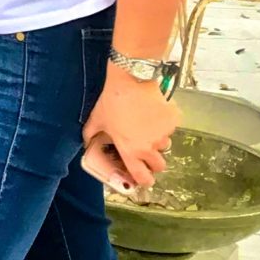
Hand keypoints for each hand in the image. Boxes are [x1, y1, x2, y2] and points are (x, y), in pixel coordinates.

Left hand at [83, 66, 178, 190]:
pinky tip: (154, 110)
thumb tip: (86, 143)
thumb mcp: (96, 119)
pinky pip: (171, 126)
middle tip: (146, 149)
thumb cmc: (111, 101)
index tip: (144, 177)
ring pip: (165, 144)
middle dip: (154, 161)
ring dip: (158, 139)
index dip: (144, 180)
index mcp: (131, 150)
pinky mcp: (173, 120)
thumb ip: (90, 134)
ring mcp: (163, 134)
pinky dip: (165, 121)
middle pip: (159, 165)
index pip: (142, 177)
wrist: (130, 79)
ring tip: (147, 125)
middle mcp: (149, 146)